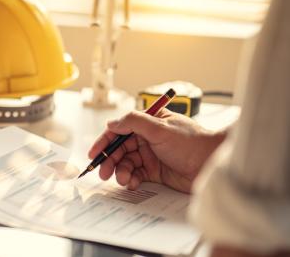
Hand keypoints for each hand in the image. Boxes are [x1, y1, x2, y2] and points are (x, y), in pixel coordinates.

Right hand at [88, 109, 225, 192]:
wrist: (212, 163)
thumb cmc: (192, 142)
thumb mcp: (160, 127)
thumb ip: (133, 122)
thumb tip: (112, 123)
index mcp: (147, 123)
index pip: (119, 130)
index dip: (104, 142)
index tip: (94, 154)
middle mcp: (147, 138)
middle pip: (119, 149)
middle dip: (110, 161)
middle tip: (103, 172)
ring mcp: (150, 155)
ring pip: (126, 163)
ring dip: (121, 172)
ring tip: (123, 179)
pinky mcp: (155, 172)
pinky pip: (136, 175)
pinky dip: (131, 179)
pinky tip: (133, 183)